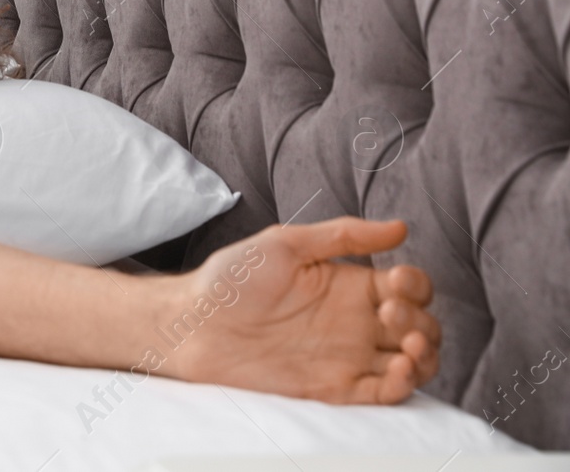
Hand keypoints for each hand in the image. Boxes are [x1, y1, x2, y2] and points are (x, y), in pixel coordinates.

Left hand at [170, 218, 440, 403]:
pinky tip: (399, 368)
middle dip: (421, 319)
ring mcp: (349, 356)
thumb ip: (344, 235)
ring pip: (413, 361)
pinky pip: (386, 394)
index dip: (416, 285)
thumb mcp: (287, 243)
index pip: (409, 288)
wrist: (195, 324)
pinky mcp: (336, 388)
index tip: (395, 280)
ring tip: (407, 345)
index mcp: (349, 284)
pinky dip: (405, 385)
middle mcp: (356, 322)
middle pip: (419, 325)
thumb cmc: (233, 278)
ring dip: (426, 355)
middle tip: (389, 313)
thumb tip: (401, 227)